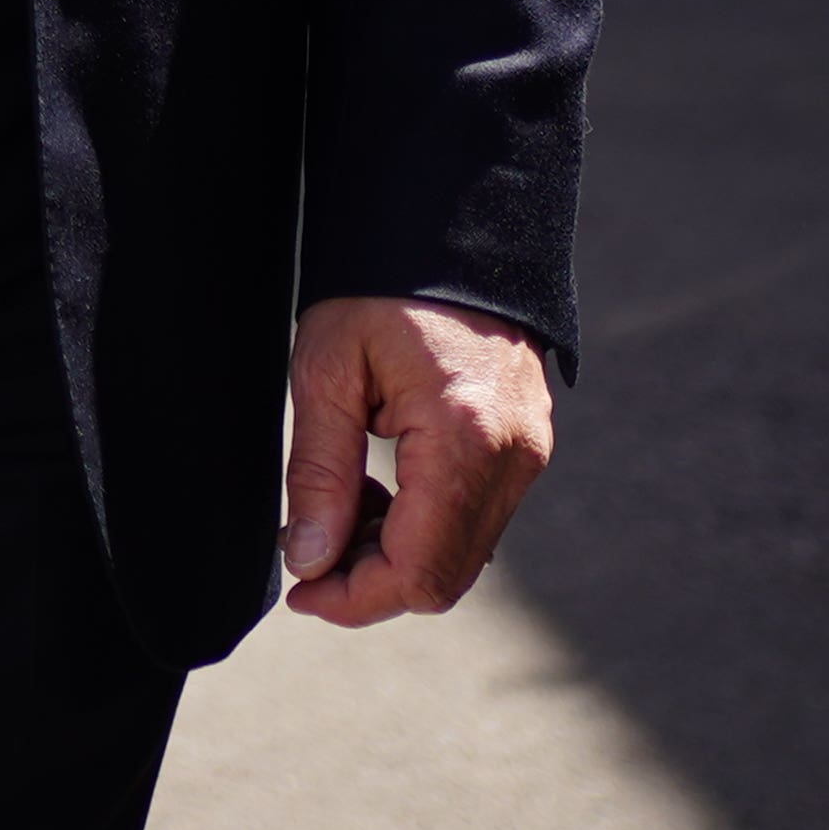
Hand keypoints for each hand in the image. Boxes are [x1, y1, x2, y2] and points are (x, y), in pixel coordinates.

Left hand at [280, 295, 555, 627]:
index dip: (353, 599)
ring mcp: (528, 454)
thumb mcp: (327, 370)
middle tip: (308, 550)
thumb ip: (318, 473)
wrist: (451, 229)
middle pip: (444, 578)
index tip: (300, 590)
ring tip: (339, 502)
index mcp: (464, 439)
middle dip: (370, 583)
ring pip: (461, 556)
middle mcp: (512, 458)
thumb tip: (309, 560)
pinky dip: (423, 526)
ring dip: (394, 554)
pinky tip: (378, 486)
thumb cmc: (382, 288)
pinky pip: (475, 519)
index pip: (417, 571)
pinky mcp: (526, 447)